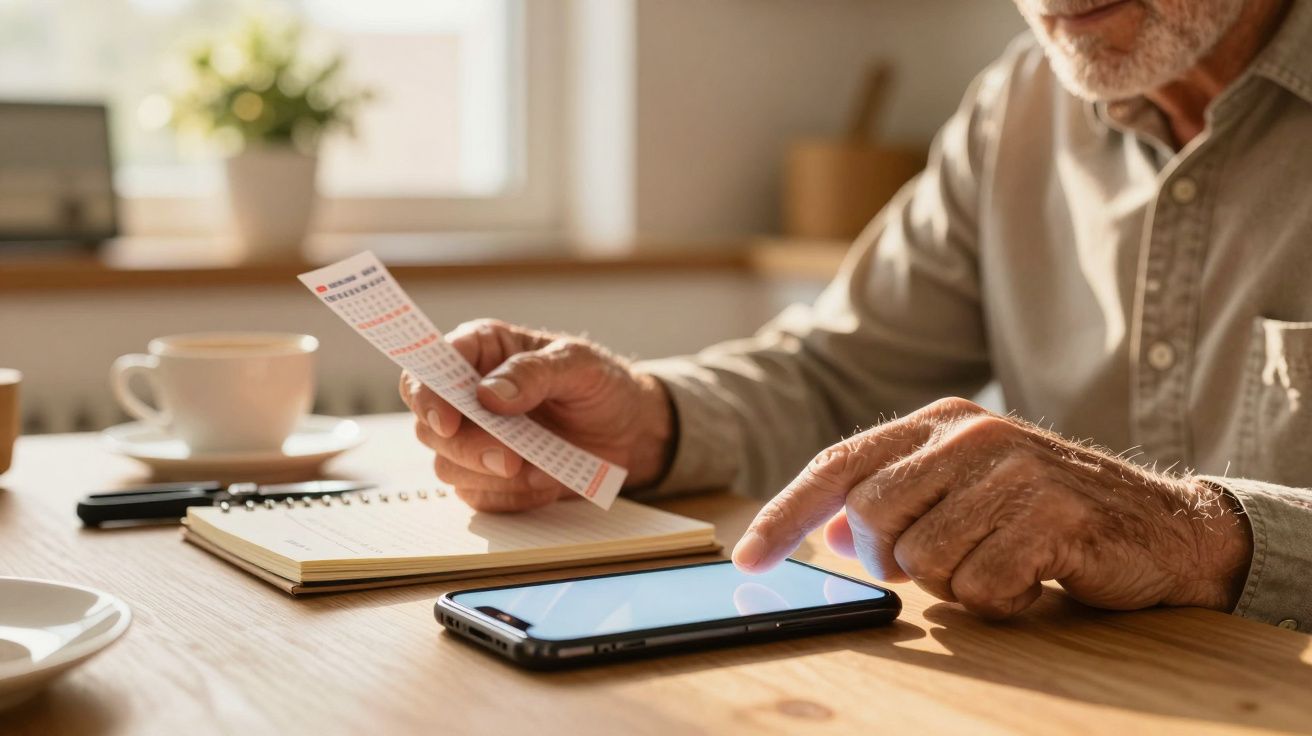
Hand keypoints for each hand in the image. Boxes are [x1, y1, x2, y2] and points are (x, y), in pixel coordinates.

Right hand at [399, 319, 673, 511]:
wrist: (629, 432)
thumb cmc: (601, 385)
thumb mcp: (579, 365)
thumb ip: (534, 373)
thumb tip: (488, 394)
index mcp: (482, 350)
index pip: (429, 366)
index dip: (427, 393)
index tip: (448, 421)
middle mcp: (467, 393)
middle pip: (429, 425)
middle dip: (466, 447)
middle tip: (509, 459)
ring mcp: (474, 438)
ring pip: (447, 465)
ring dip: (492, 475)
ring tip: (543, 469)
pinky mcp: (486, 477)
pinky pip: (478, 496)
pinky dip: (512, 495)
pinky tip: (545, 481)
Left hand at [732, 397, 1253, 617]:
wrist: (1161, 526)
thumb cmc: (1047, 513)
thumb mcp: (964, 491)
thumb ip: (897, 501)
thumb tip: (828, 529)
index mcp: (938, 422)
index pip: (838, 465)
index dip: (786, 514)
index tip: (748, 557)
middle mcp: (969, 434)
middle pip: (871, 517)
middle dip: (896, 559)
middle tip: (950, 559)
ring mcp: (1012, 468)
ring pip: (924, 560)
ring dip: (959, 583)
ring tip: (1005, 560)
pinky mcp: (1050, 512)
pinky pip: (981, 586)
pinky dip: (1002, 601)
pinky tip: (1035, 578)